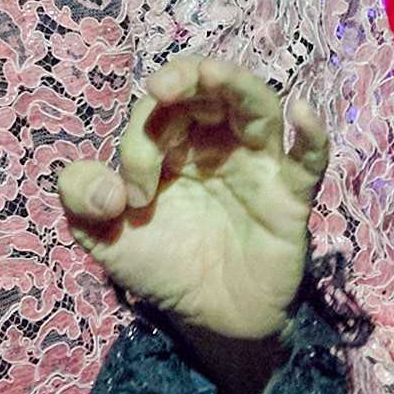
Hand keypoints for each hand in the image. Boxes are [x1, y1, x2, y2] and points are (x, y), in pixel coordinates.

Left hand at [54, 55, 325, 375]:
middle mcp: (218, 144)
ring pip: (257, 107)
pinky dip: (312, 135)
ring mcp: (258, 167)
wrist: (208, 320)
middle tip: (161, 88)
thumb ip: (81, 200)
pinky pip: (309, 162)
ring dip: (236, 83)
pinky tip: (303, 113)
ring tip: (212, 73)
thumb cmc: (161, 264)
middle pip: (211, 90)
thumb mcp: (103, 235)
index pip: (158, 114)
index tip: (130, 195)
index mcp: (174, 144)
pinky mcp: (290, 198)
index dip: (140, 141)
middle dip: (186, 80)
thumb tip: (107, 188)